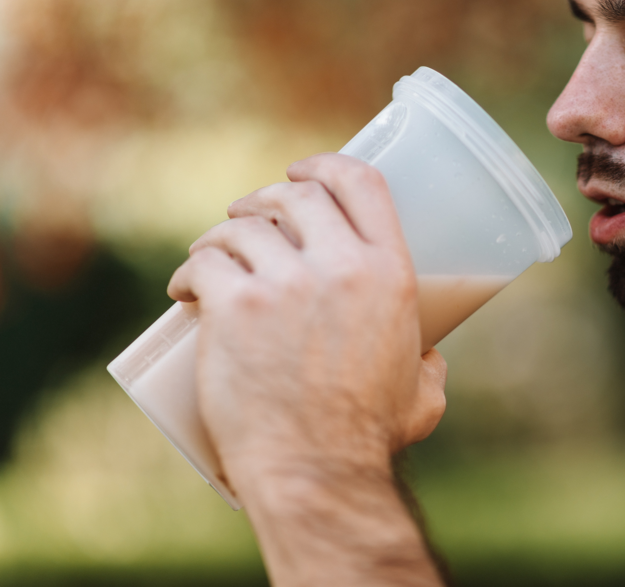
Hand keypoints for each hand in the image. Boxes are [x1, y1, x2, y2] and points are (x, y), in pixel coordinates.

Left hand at [167, 153, 447, 492]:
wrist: (317, 468)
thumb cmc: (370, 436)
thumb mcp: (425, 391)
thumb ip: (432, 367)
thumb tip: (430, 358)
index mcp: (390, 273)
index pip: (361, 182)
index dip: (327, 164)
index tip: (302, 170)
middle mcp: (342, 266)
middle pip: (296, 195)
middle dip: (266, 198)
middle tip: (249, 219)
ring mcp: (285, 284)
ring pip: (242, 227)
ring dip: (222, 234)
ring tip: (212, 256)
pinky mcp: (235, 307)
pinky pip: (204, 263)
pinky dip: (189, 271)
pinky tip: (184, 289)